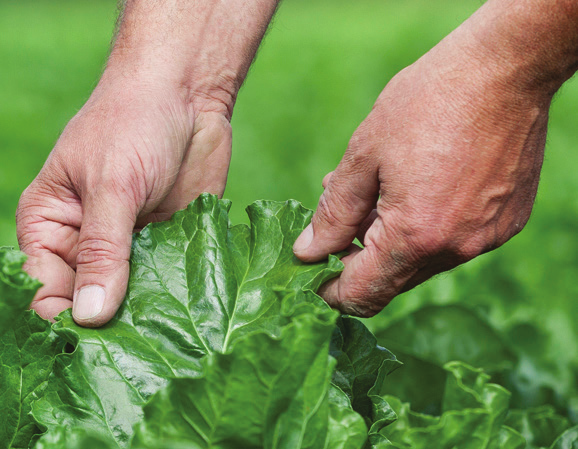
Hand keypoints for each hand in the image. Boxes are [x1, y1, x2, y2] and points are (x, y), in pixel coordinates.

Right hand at [16, 72, 230, 325]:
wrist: (186, 93)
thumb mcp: (112, 185)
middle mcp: (86, 243)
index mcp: (50, 226)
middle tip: (135, 350)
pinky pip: (166, 283)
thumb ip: (103, 251)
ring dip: (144, 316)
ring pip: (130, 299)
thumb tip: (90, 316)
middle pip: (88, 302)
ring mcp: (129, 247)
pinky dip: (175, 298)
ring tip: (165, 338)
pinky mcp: (167, 244)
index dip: (64, 319)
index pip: (44, 290)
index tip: (92, 346)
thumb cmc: (133, 123)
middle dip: (108, 325)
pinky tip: (190, 315)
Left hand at [293, 10, 557, 316]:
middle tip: (345, 211)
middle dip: (358, 256)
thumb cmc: (428, 103)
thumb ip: (333, 213)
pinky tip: (419, 185)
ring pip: (420, 262)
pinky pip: (452, 243)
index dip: (330, 290)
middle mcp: (454, 249)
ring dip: (392, 239)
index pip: (361, 295)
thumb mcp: (364, 155)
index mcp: (413, 236)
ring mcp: (485, 239)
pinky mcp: (504, 224)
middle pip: (390, 281)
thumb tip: (307, 253)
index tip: (314, 269)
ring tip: (379, 188)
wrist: (505, 68)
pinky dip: (427, 228)